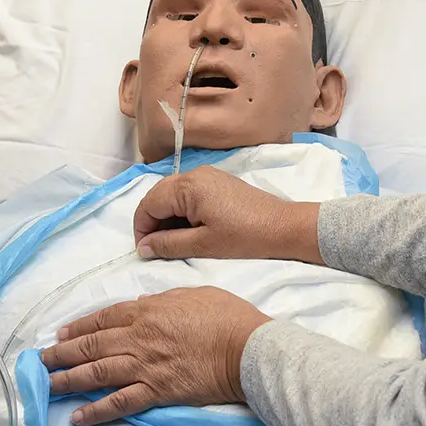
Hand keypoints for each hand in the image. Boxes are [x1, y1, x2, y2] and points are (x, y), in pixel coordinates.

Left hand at [39, 287, 270, 425]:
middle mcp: (138, 337)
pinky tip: (78, 416)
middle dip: (62, 353)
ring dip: (67, 379)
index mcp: (146, 310)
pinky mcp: (156, 391)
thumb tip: (142, 302)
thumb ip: (163, 298)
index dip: (78, 326)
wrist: (245, 348)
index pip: (102, 318)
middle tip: (41, 361)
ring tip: (47, 385)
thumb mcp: (192, 293)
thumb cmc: (226, 317)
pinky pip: (119, 402)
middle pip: (91, 345)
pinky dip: (96, 411)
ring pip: (96, 373)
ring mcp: (144, 365)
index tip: (61, 334)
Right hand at [134, 167, 320, 263]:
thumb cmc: (244, 237)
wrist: (282, 227)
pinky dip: (181, 211)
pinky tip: (190, 230)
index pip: (148, 204)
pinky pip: (187, 193)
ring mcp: (207, 175)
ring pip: (172, 195)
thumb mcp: (203, 245)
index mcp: (188, 187)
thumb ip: (168, 245)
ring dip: (167, 217)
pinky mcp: (217, 182)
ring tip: (174, 242)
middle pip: (158, 196)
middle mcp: (194, 174)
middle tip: (157, 248)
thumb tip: (143, 248)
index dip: (142, 229)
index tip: (145, 251)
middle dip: (152, 222)